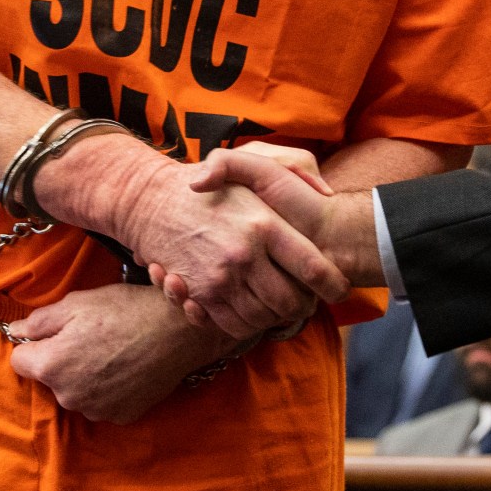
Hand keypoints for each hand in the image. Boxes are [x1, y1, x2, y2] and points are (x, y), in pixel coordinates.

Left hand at [10, 284, 237, 423]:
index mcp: (51, 366)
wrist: (178, 331)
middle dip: (60, 360)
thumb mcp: (76, 303)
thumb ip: (38, 321)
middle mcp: (69, 397)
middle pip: (49, 379)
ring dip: (84, 376)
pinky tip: (125, 367)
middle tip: (89, 337)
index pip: (19, 361)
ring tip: (111, 351)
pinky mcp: (121, 416)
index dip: (34, 343)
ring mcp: (96, 410)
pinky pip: (102, 402)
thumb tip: (16, 330)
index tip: (55, 332)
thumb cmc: (125, 311)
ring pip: (76, 392)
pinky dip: (108, 388)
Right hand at [163, 146, 381, 327]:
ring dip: (277, 317)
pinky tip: (253, 308)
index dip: (333, 285)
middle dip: (305, 306)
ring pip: (265, 318)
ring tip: (280, 304)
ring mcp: (220, 278)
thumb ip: (294, 167)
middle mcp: (244, 255)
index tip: (340, 288)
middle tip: (307, 299)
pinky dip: (249, 324)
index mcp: (264, 224)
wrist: (151, 201)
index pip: (313, 267)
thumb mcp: (252, 165)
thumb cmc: (212, 186)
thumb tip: (324, 191)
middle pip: (292, 302)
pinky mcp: (200, 296)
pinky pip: (234, 325)